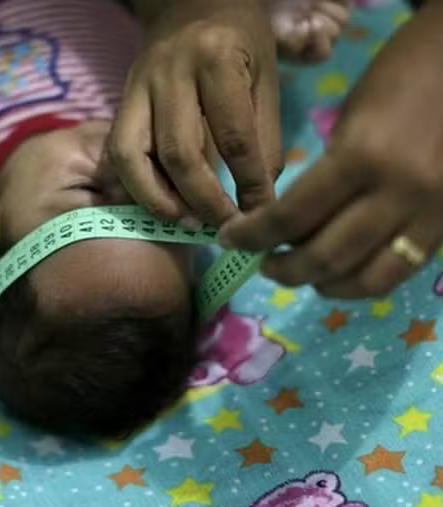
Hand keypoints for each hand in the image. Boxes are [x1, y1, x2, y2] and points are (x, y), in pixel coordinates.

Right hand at [108, 0, 281, 225]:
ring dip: (158, 200)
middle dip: (203, 200)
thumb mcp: (265, 80)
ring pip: (133, 156)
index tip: (261, 214)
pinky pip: (117, 153)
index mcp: (217, 59)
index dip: (249, 184)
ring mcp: (136, 86)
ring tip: (184, 222)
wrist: (192, 4)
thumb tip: (258, 202)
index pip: (234, 136)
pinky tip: (160, 203)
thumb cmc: (240, 43)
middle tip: (223, 226)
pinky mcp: (120, 100)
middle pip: (178, 152)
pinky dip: (136, 186)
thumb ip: (263, 139)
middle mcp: (169, 71)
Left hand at [219, 1, 442, 297]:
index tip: (230, 239)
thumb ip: (322, 176)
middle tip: (262, 263)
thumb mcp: (349, 120)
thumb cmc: (401, 77)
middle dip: (283, 269)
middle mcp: (396, 195)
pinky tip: (339, 275)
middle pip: (325, 257)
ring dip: (321, 284)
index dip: (252, 236)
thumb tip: (289, 224)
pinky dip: (361, 283)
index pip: (291, 217)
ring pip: (364, 278)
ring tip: (298, 273)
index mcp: (361, 158)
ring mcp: (428, 216)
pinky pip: (398, 273)